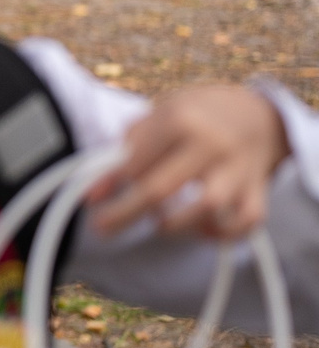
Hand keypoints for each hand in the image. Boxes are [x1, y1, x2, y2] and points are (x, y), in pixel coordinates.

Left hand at [87, 84, 288, 241]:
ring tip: (158, 224)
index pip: (136, 160)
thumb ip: (130, 144)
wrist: (257, 113)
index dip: (109, 182)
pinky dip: (225, 234)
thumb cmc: (196, 116)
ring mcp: (238, 169)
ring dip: (176, 224)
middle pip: (161, 188)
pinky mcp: (258, 189)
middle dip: (125, 213)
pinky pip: (247, 221)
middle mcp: (211, 145)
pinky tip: (202, 232)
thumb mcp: (161, 113)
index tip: (90, 199)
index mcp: (181, 121)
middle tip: (102, 228)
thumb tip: (97, 185)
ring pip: (208, 207)